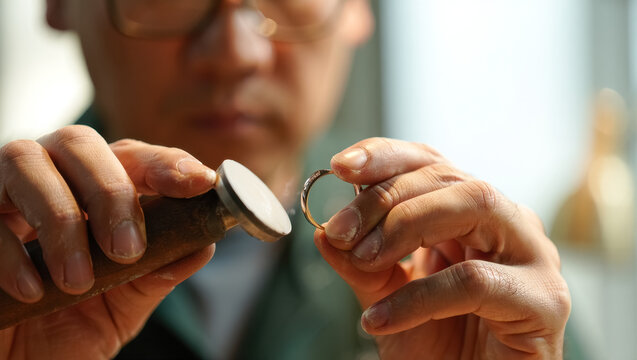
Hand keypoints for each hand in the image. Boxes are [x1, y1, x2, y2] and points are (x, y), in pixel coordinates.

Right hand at [0, 125, 215, 358]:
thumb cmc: (66, 330)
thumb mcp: (123, 305)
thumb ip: (157, 273)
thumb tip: (204, 243)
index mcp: (94, 194)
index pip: (133, 156)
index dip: (167, 163)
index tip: (199, 182)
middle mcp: (51, 180)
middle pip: (78, 142)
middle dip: (109, 189)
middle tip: (126, 249)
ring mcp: (4, 195)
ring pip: (26, 159)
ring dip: (60, 218)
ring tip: (78, 281)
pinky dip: (11, 252)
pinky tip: (34, 291)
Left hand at [315, 137, 570, 358]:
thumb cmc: (438, 346)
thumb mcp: (386, 298)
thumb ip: (360, 265)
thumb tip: (324, 232)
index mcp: (471, 215)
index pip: (431, 164)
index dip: (386, 156)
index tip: (340, 166)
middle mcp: (507, 224)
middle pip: (449, 178)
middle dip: (385, 198)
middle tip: (340, 230)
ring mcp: (532, 257)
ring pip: (474, 206)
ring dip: (406, 226)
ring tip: (362, 260)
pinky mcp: (544, 300)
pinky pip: (475, 282)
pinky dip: (419, 297)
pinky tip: (379, 319)